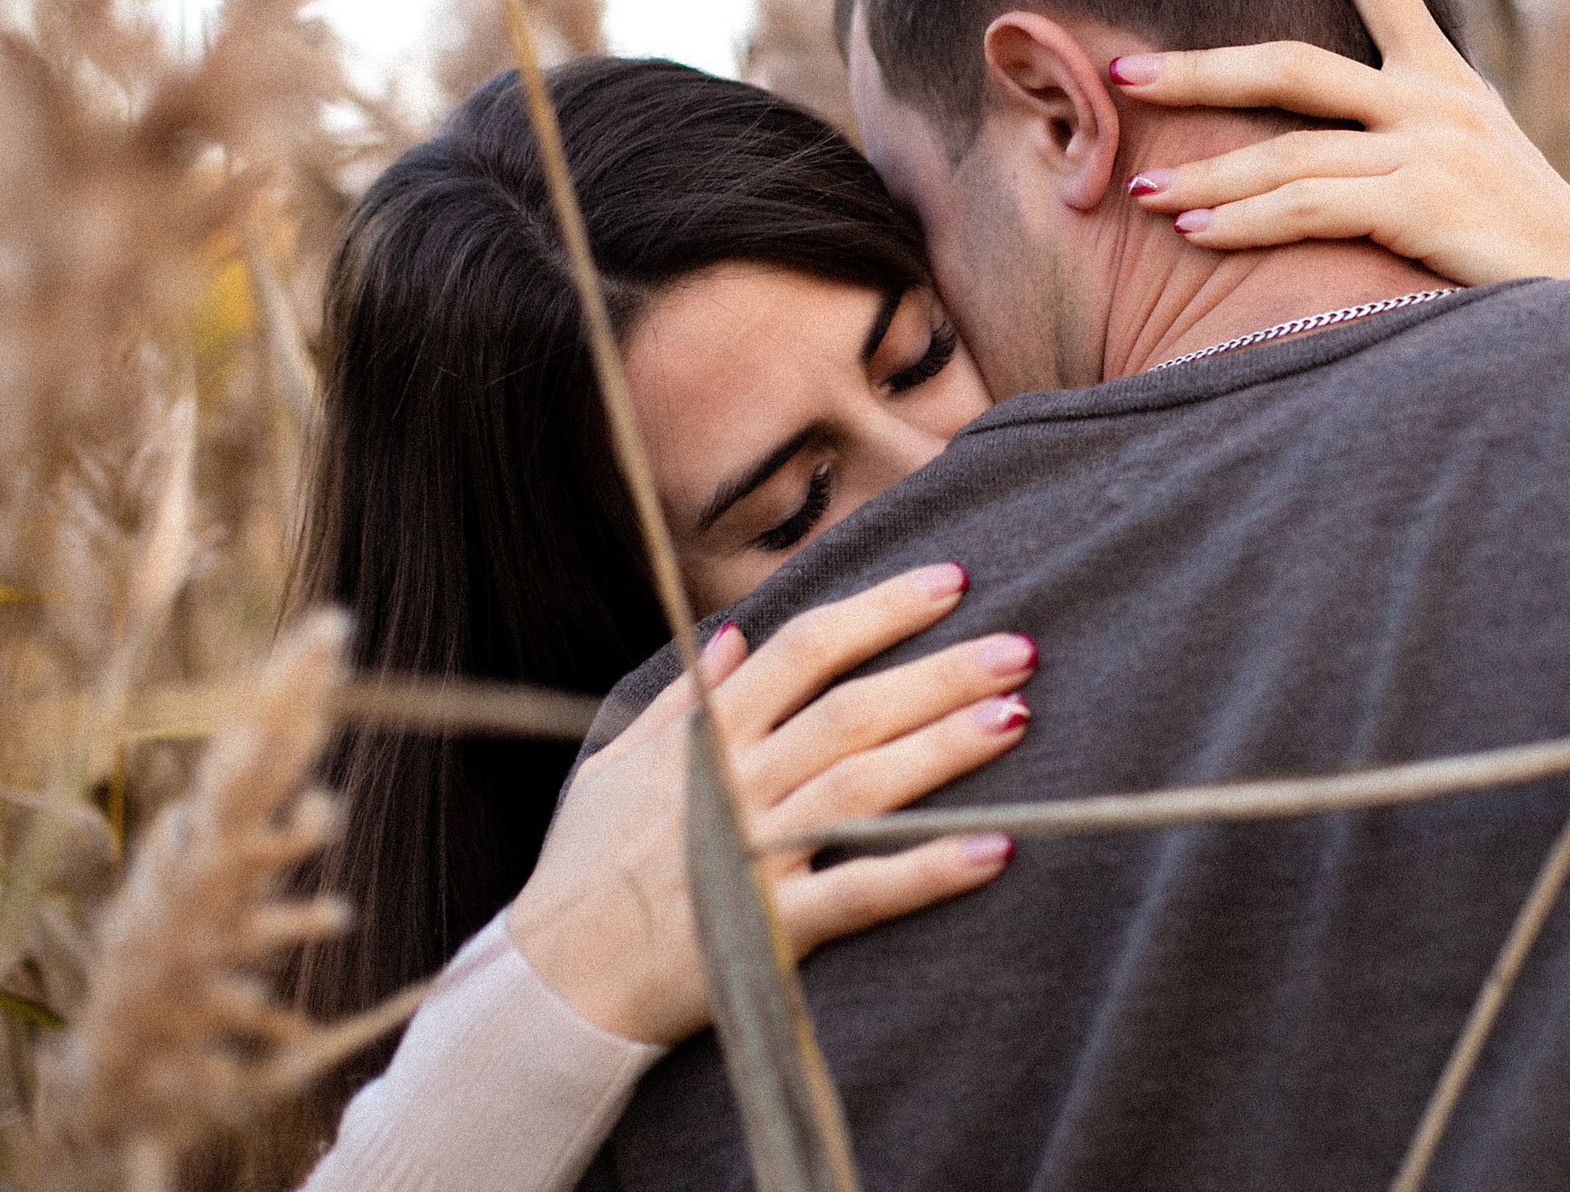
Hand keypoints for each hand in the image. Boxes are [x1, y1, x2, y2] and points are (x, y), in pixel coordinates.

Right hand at [509, 563, 1031, 1044]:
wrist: (548, 990)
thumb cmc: (582, 871)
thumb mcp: (613, 766)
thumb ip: (680, 701)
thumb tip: (730, 636)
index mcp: (702, 738)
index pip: (803, 650)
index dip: (880, 611)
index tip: (951, 580)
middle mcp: (733, 785)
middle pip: (851, 710)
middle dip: (939, 672)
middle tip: (1021, 646)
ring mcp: (752, 855)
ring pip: (863, 785)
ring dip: (944, 748)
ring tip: (1016, 715)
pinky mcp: (769, 929)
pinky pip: (860, 893)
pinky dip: (927, 870)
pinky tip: (995, 847)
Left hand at [1109, 0, 1569, 289]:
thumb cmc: (1522, 247)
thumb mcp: (1473, 166)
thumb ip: (1408, 138)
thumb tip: (1333, 143)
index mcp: (1446, 78)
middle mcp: (1434, 100)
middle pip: (1294, 66)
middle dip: (1201, 71)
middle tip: (1122, 72)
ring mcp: (1428, 150)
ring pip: (1288, 150)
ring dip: (1207, 175)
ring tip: (1140, 193)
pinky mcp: (1421, 204)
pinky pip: (1308, 208)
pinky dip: (1244, 221)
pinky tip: (1193, 232)